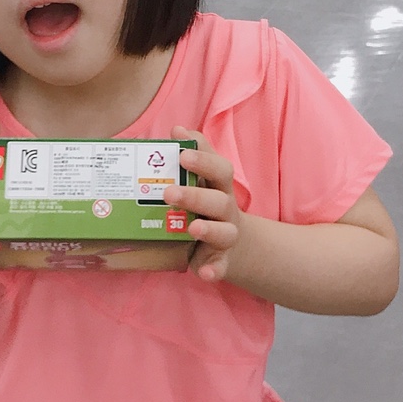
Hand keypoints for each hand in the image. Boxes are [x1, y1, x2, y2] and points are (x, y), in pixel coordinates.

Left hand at [166, 127, 244, 283]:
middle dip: (195, 196)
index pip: (219, 169)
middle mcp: (226, 210)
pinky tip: (204, 273)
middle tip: (168, 193)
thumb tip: (177, 129)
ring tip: (191, 228)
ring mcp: (226, 237)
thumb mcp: (205, 179)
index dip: (203, 161)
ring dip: (208, 230)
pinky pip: (220, 267)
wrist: (234, 245)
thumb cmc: (209, 204)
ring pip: (223, 232)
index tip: (183, 154)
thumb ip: (193, 153)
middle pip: (218, 201)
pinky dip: (214, 270)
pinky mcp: (220, 261)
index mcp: (220, 187)